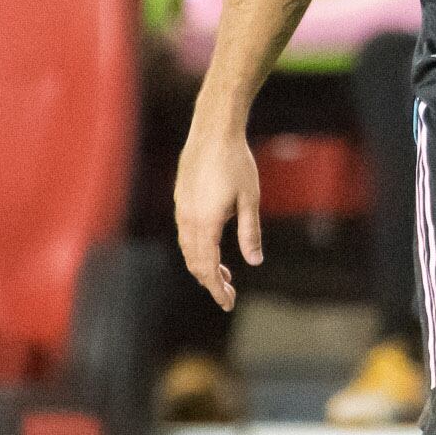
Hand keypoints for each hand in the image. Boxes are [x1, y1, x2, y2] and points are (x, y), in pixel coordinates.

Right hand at [174, 115, 261, 310]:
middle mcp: (188, 219)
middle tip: (229, 295)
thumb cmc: (236, 162)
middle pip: (194, 263)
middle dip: (210, 282)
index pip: (208, 268)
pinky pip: (185, 234)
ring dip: (203, 266)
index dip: (217, 289)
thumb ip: (250, 232)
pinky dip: (197, 249)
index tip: (228, 304)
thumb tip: (254, 262)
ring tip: (224, 275)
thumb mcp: (250, 199)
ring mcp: (181, 208)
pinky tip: (211, 247)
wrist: (213, 130)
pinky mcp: (181, 198)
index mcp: (205, 223)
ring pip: (187, 249)